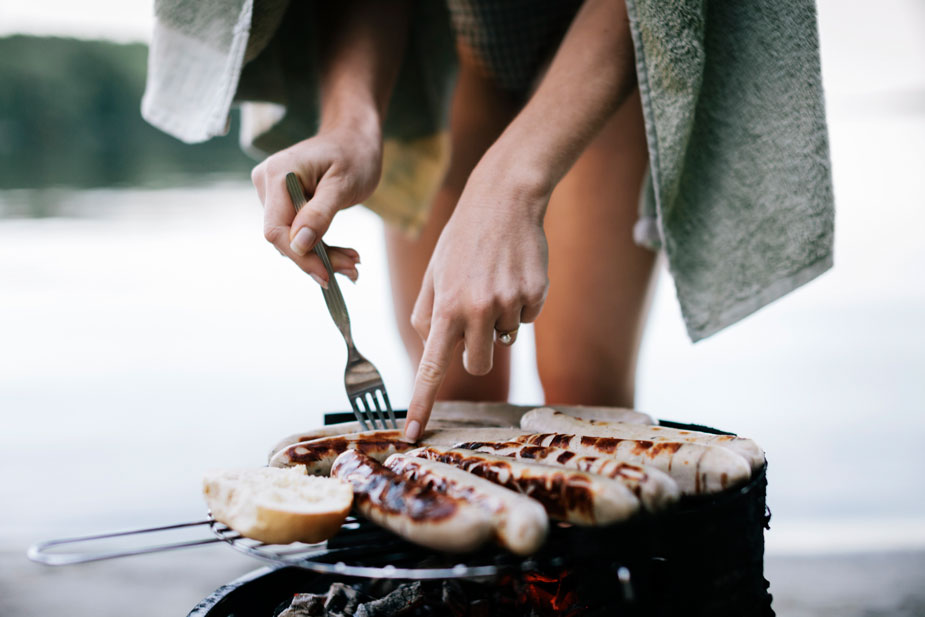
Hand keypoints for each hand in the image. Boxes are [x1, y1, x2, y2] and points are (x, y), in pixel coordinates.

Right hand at [251, 124, 382, 284]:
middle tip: (353, 269)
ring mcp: (273, 193)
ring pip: (293, 239)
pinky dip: (321, 246)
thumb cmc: (354, 154)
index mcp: (277, 175)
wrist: (353, 136)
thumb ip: (320, 214)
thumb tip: (299, 244)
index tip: (326, 275)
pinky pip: (298, 232)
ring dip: (323, 256)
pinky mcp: (283, 202)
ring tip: (354, 262)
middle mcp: (267, 183)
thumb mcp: (343, 185)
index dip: (299, 257)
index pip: (276, 229)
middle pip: (285, 238)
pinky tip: (345, 255)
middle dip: (318, 258)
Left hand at [404, 163, 550, 440]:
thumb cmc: (462, 239)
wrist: (505, 199)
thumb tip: (434, 353)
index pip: (432, 367)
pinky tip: (514, 274)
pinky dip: (521, 304)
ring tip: (494, 282)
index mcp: (446, 307)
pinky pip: (527, 319)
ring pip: (505, 341)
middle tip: (474, 315)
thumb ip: (428, 316)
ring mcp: (510, 303)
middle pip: (478, 365)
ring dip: (499, 323)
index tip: (412, 434)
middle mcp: (478, 309)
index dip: (423, 403)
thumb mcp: (434, 273)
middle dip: (476, 351)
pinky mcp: (537, 294)